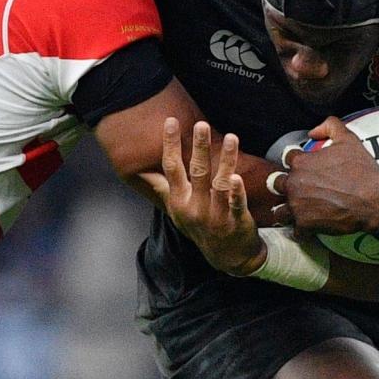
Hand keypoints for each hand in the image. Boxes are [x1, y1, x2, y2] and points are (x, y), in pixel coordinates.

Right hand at [161, 118, 266, 275]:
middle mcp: (195, 207)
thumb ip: (162, 189)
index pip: (172, 168)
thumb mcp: (177, 211)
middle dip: (199, 147)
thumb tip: (141, 172)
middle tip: (201, 124)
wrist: (227, 257)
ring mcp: (215, 215)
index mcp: (179, 201)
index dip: (171, 144)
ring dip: (226, 160)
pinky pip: (235, 204)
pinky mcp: (235, 221)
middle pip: (197, 172)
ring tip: (232, 138)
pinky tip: (237, 177)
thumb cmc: (200, 228)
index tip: (171, 122)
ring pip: (220, 183)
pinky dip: (236, 192)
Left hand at [274, 116, 378, 239]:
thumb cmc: (362, 170)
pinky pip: (294, 230)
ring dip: (286, 210)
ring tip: (297, 211)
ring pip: (279, 211)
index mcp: (300, 162)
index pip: (287, 159)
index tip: (305, 169)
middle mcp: (293, 184)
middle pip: (277, 184)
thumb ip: (330, 125)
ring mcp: (297, 206)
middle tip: (299, 190)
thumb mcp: (349, 139)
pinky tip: (309, 226)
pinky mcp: (304, 225)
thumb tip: (312, 132)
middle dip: (286, 186)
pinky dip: (301, 229)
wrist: (373, 200)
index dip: (295, 162)